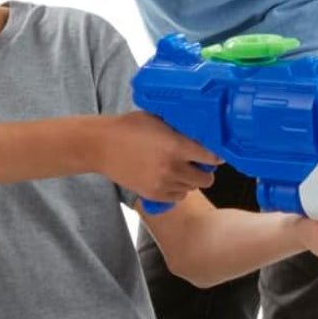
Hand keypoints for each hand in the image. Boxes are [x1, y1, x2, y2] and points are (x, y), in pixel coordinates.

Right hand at [95, 111, 220, 204]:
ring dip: (190, 180)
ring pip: (191, 189)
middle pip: (206, 179)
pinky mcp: (152, 194)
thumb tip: (202, 133)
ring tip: (179, 168)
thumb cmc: (129, 127)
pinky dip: (177, 189)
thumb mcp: (159, 120)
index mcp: (177, 146)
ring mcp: (162, 183)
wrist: (102, 145)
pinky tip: (169, 177)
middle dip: (204, 171)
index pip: (212, 157)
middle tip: (196, 162)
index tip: (215, 153)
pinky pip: (177, 197)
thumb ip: (181, 129)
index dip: (216, 156)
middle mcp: (172, 167)